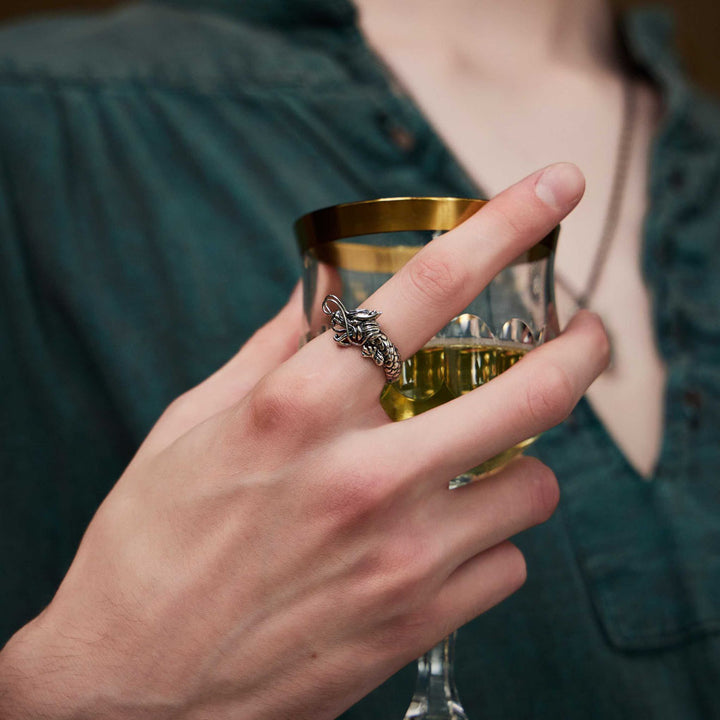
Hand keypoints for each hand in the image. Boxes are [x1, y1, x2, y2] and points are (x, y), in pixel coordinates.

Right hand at [0, 163, 607, 719]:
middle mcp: (362, 476)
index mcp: (297, 409)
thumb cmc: (148, 546)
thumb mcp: (193, 425)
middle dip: (580, 348)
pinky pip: (508, 564)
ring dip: (518, 465)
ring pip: (533, 487)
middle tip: (588, 331)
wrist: (129, 687)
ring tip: (475, 466)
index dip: (503, 225)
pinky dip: (489, 542)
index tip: (553, 188)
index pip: (427, 290)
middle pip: (528, 390)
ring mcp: (400, 557)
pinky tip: (442, 542)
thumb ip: (272, 350)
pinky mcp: (418, 624)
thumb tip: (325, 291)